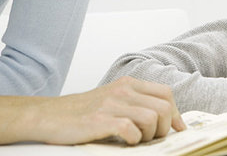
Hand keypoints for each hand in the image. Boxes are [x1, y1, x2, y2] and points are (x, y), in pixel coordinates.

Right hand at [0, 77, 185, 145]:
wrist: (48, 116)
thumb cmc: (82, 112)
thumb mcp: (113, 99)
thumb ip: (137, 103)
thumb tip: (167, 120)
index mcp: (128, 84)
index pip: (166, 94)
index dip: (176, 114)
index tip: (178, 130)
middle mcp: (123, 90)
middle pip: (163, 107)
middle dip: (164, 128)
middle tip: (152, 139)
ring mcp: (112, 104)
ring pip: (151, 118)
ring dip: (149, 136)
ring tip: (137, 141)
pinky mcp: (100, 120)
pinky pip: (131, 130)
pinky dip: (133, 141)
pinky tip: (124, 142)